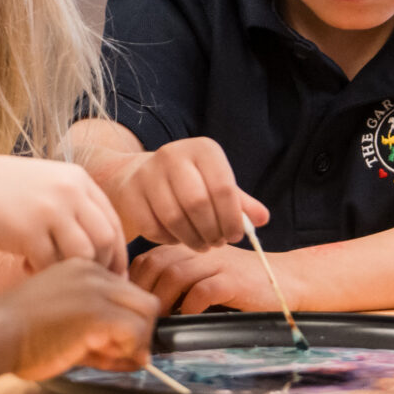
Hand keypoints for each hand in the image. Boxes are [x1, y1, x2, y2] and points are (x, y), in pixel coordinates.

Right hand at [0, 156, 127, 272]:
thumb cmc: (5, 193)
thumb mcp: (47, 186)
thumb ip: (75, 206)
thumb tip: (105, 244)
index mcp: (78, 179)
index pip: (113, 221)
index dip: (117, 252)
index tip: (113, 275)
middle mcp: (70, 190)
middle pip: (106, 238)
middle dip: (102, 267)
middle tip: (89, 285)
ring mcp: (50, 209)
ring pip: (84, 254)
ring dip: (73, 272)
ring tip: (54, 273)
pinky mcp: (28, 230)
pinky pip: (51, 263)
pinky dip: (43, 272)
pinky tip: (27, 267)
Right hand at [0, 259, 161, 379]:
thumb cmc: (16, 333)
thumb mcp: (60, 319)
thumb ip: (95, 329)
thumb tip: (134, 353)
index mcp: (82, 267)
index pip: (125, 293)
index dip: (125, 323)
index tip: (111, 344)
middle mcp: (94, 272)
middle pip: (143, 300)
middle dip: (138, 332)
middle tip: (117, 354)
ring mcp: (97, 289)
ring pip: (146, 314)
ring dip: (134, 342)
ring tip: (106, 357)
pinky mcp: (98, 312)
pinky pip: (136, 333)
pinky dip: (128, 352)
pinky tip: (101, 359)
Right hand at [101, 137, 269, 249]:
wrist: (136, 176)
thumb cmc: (187, 183)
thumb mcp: (216, 185)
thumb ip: (240, 203)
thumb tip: (263, 219)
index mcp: (202, 149)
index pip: (224, 188)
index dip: (232, 219)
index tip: (235, 236)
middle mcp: (173, 155)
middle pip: (198, 204)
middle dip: (212, 231)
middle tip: (217, 243)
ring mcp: (148, 173)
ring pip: (175, 218)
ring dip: (193, 239)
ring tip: (202, 245)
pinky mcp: (129, 194)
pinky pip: (154, 228)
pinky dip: (169, 239)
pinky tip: (177, 238)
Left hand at [129, 242, 290, 314]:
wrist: (285, 280)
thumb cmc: (240, 283)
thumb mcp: (204, 274)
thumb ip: (175, 280)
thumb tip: (141, 304)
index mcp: (189, 247)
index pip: (147, 258)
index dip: (135, 282)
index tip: (134, 305)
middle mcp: (200, 249)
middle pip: (156, 264)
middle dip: (144, 293)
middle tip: (143, 317)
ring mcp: (217, 263)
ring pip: (174, 276)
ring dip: (163, 302)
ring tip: (162, 321)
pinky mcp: (234, 280)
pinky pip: (202, 291)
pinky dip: (189, 308)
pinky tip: (189, 319)